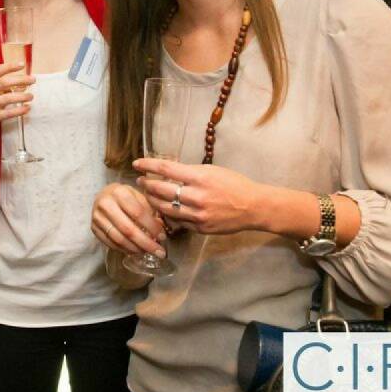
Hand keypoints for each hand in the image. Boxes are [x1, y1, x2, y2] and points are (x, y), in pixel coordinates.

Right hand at [0, 62, 34, 138]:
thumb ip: (6, 84)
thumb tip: (25, 81)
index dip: (10, 66)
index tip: (22, 64)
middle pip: (3, 82)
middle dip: (20, 80)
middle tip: (33, 80)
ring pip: (7, 98)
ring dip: (22, 96)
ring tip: (31, 96)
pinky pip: (8, 113)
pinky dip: (19, 110)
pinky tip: (27, 108)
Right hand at [91, 183, 165, 256]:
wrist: (103, 195)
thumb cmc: (125, 196)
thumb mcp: (138, 196)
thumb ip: (150, 211)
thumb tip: (160, 230)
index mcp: (119, 192)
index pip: (138, 213)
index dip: (152, 227)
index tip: (162, 237)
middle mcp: (105, 204)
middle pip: (128, 229)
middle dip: (146, 243)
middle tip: (159, 252)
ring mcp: (97, 217)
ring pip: (119, 239)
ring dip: (136, 249)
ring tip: (147, 252)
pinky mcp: (93, 228)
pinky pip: (110, 243)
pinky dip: (124, 249)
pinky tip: (134, 250)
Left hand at [137, 157, 267, 234]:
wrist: (253, 207)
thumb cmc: (234, 184)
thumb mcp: (212, 171)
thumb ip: (190, 172)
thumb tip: (168, 171)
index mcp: (200, 177)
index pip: (166, 169)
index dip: (148, 165)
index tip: (136, 163)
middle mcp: (196, 196)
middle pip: (161, 189)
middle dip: (147, 184)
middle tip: (140, 181)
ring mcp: (197, 214)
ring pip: (165, 208)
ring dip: (152, 200)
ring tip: (148, 195)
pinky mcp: (200, 227)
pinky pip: (177, 221)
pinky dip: (167, 214)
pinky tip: (163, 209)